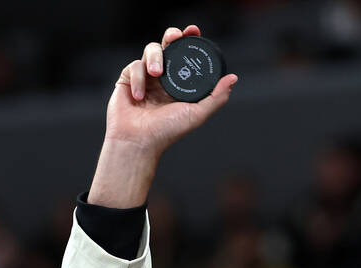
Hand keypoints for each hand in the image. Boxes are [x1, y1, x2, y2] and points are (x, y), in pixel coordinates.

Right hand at [89, 25, 237, 207]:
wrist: (137, 142)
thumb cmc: (166, 132)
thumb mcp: (196, 114)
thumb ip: (216, 97)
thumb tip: (233, 78)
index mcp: (180, 84)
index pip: (187, 56)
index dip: (190, 41)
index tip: (194, 32)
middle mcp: (163, 78)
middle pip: (168, 45)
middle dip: (172, 36)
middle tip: (176, 37)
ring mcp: (145, 77)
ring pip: (150, 50)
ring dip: (155, 58)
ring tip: (157, 74)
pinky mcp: (127, 80)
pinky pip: (134, 66)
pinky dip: (138, 79)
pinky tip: (140, 97)